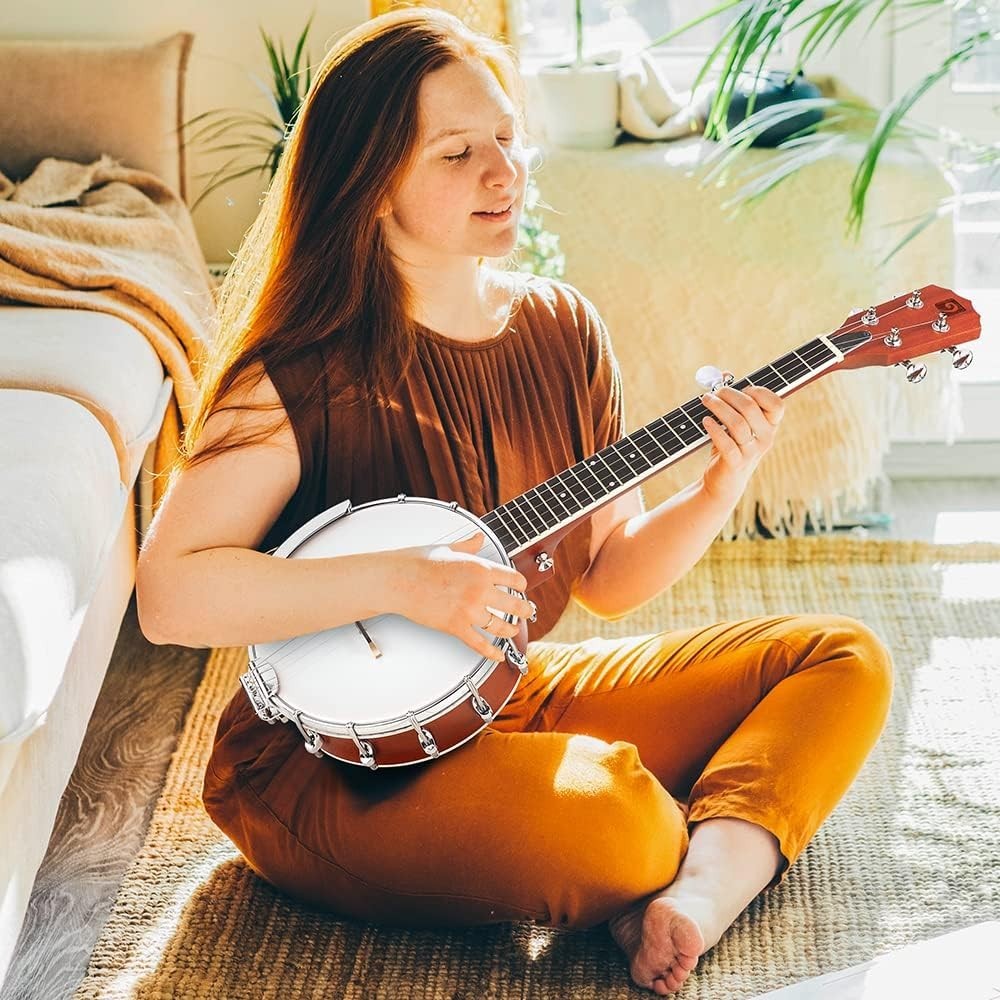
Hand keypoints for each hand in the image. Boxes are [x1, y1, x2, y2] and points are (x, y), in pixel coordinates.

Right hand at [390, 530, 532, 662]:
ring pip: (501, 626)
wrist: (398, 579)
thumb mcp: (448, 548)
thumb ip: (468, 545)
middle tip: (527, 612)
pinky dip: (491, 652)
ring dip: (511, 631)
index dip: (521, 585)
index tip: (521, 588)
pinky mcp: (455, 627)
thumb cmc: (419, 562)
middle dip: (525, 610)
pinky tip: (498, 655)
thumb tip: (479, 538)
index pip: (515, 579)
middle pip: (515, 605)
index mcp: (481, 568)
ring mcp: (469, 610)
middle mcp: (479, 590)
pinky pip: (480, 644)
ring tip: (513, 631)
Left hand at [699, 385, 784, 506]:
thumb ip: (732, 399)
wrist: (722, 483)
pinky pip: (727, 443)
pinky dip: (714, 429)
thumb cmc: (728, 447)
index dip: (759, 392)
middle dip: (729, 395)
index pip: (776, 404)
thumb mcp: (732, 423)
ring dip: (718, 408)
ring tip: (705, 401)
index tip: (740, 389)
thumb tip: (725, 374)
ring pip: (737, 424)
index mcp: (769, 426)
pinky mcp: (736, 463)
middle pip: (751, 408)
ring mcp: (752, 452)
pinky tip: (705, 421)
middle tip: (713, 392)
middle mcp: (765, 438)